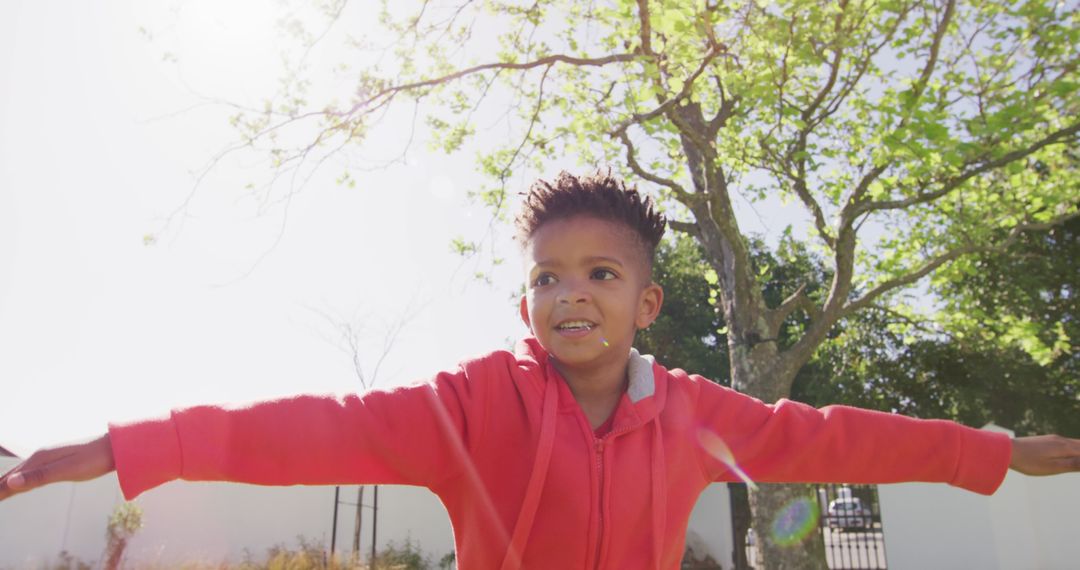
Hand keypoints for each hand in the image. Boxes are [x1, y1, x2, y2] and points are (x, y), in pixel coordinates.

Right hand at [0, 434, 114, 500]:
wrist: (116, 447)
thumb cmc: (93, 459)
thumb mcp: (67, 470)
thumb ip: (40, 477)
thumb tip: (11, 482)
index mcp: (40, 458)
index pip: (11, 479)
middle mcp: (41, 455)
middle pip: (13, 475)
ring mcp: (49, 456)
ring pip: (22, 472)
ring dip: (7, 482)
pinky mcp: (58, 459)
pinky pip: (33, 471)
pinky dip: (21, 479)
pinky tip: (22, 481)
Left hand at [1009, 434, 1079, 475]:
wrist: (1006, 450)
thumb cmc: (1029, 462)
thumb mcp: (1053, 467)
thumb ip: (1074, 464)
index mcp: (1065, 447)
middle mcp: (1061, 440)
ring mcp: (1053, 439)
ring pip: (1074, 443)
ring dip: (1079, 450)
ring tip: (1076, 462)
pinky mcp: (1046, 440)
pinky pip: (1066, 443)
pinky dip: (1073, 449)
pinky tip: (1070, 454)